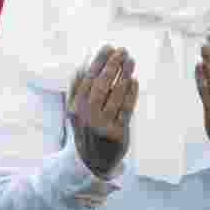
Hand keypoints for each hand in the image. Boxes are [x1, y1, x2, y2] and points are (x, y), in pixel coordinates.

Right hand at [68, 46, 137, 177]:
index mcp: (75, 107)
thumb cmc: (86, 129)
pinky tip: (134, 81)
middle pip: (101, 85)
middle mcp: (86, 116)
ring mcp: (102, 125)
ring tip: (131, 61)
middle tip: (122, 51)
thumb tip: (83, 65)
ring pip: (115, 95)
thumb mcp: (75, 111)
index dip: (99, 62)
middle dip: (113, 65)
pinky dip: (131, 94)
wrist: (92, 162)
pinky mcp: (117, 133)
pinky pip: (126, 109)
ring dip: (124, 75)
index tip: (108, 47)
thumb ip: (77, 89)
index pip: (87, 79)